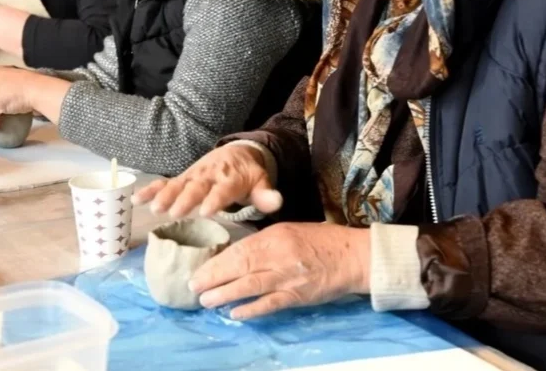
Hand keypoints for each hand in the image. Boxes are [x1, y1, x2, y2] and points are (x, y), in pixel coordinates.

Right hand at [132, 144, 281, 218]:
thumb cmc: (249, 175)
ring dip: (164, 195)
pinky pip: (165, 183)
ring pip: (178, 184)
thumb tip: (278, 202)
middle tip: (173, 212)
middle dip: (185, 198)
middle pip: (196, 187)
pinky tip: (136, 199)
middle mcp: (209, 175)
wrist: (238, 154)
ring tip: (153, 208)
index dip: (215, 199)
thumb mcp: (262, 183)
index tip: (206, 211)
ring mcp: (193, 176)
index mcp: (230, 178)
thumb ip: (267, 195)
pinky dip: (151, 189)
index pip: (222, 190)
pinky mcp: (182, 178)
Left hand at [191, 222, 370, 319]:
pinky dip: (251, 309)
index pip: (239, 250)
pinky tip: (235, 313)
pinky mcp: (298, 295)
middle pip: (239, 266)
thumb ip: (263, 243)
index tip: (200, 270)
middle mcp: (278, 254)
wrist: (352, 255)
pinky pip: (270, 303)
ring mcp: (288, 276)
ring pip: (250, 285)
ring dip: (225, 294)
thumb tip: (236, 256)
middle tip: (194, 286)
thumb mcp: (288, 231)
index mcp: (275, 236)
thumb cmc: (320, 241)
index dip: (217, 262)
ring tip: (206, 300)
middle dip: (214, 277)